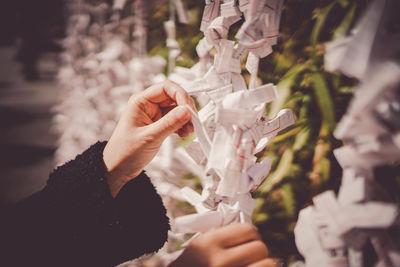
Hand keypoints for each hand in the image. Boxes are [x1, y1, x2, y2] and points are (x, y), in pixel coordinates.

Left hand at [103, 81, 194, 196]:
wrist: (118, 168)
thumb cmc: (125, 152)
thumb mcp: (149, 137)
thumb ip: (169, 123)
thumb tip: (187, 111)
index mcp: (141, 101)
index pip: (166, 87)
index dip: (181, 95)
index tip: (189, 110)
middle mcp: (148, 105)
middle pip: (174, 97)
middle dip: (186, 109)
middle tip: (193, 123)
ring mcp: (154, 115)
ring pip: (176, 109)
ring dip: (186, 118)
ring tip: (189, 132)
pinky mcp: (159, 125)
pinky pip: (175, 120)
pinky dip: (182, 125)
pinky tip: (184, 134)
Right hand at [169, 223, 280, 266]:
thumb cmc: (189, 266)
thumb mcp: (198, 247)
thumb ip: (222, 238)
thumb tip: (252, 235)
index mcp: (209, 244)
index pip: (248, 230)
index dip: (251, 235)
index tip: (248, 241)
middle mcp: (221, 261)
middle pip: (260, 248)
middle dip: (257, 252)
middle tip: (250, 257)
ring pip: (268, 265)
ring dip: (262, 265)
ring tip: (252, 266)